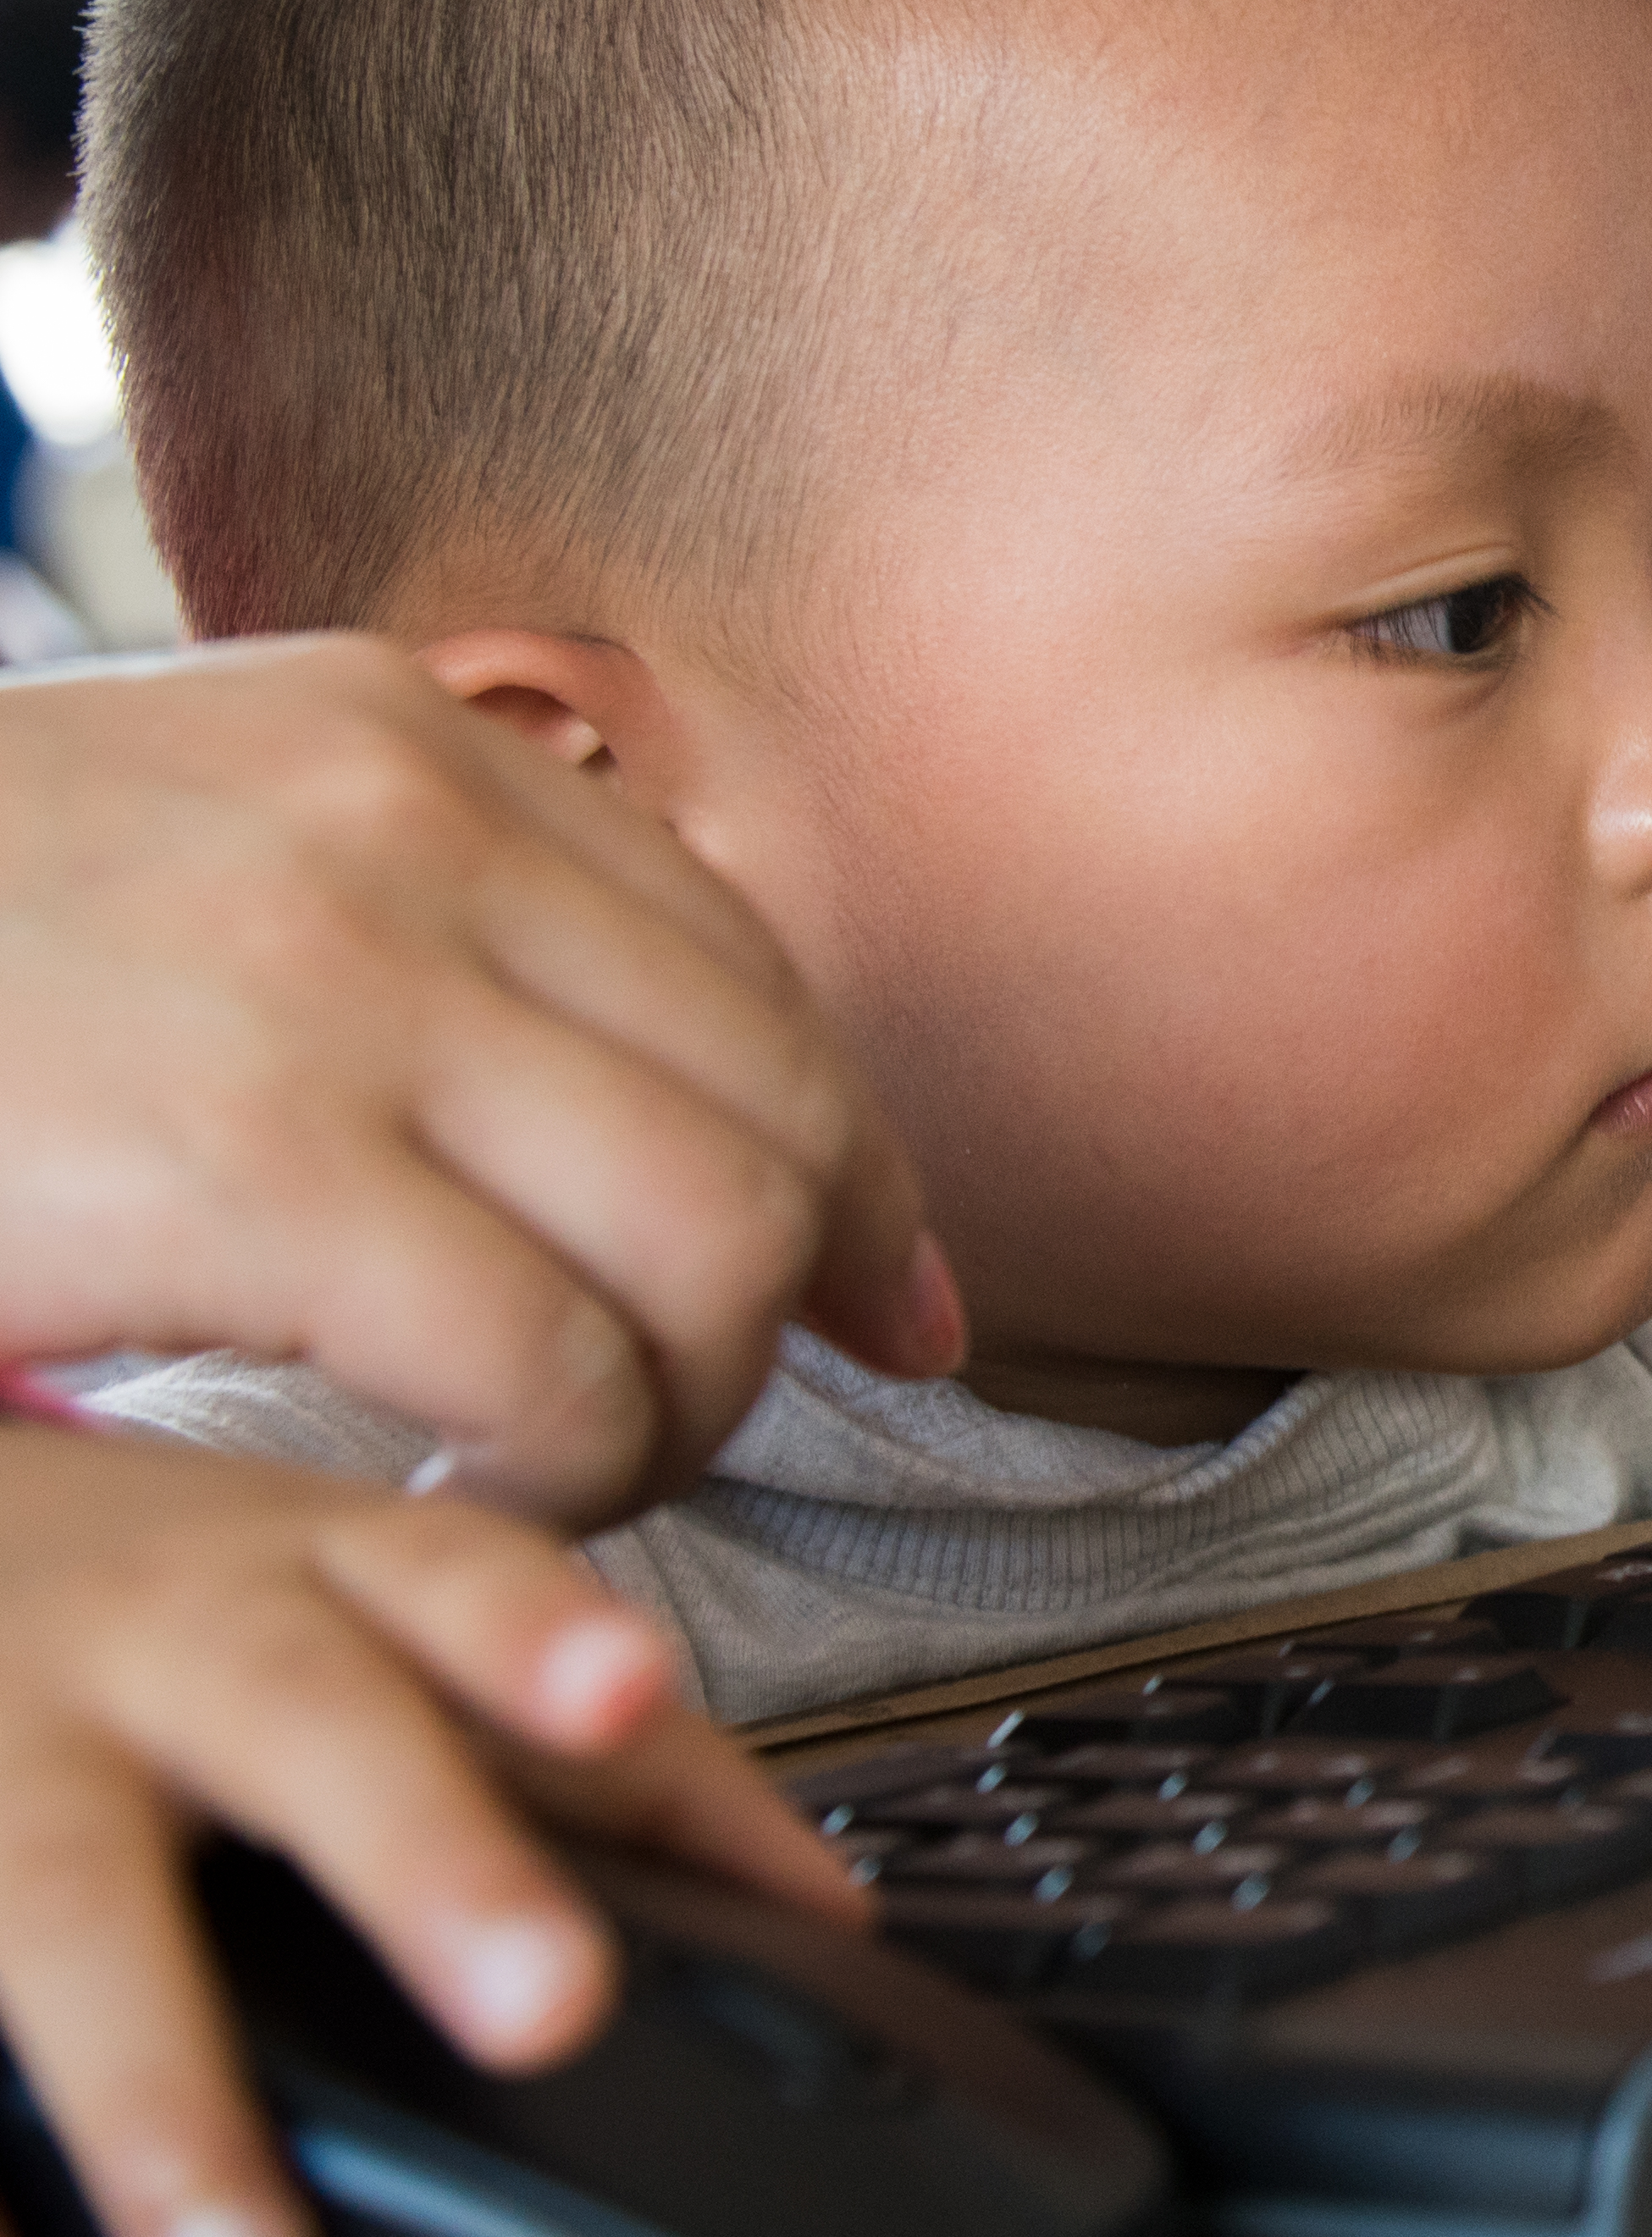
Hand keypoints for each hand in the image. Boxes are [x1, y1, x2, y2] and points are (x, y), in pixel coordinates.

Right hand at [0, 639, 952, 1520]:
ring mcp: (342, 984)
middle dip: (790, 1313)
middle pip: (781, 1113)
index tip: (889, 1306)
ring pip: (713, 1244)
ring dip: (689, 1406)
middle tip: (683, 1427)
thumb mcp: (177, 840)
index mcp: (404, 741)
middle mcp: (414, 830)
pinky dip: (563, 1465)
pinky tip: (461, 1495)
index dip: (851, 1174)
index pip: (755, 978)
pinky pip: (551, 1359)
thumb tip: (639, 1094)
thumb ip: (401, 920)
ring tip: (570, 1472)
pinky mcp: (251, 1161)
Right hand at [0, 1424, 856, 2236]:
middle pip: (305, 1730)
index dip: (542, 1629)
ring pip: (65, 1906)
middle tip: (551, 2008)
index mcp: (326, 1570)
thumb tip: (823, 1912)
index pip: (462, 1573)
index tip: (627, 1690)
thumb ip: (613, 1759)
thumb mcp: (393, 1615)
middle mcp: (171, 1638)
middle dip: (429, 1861)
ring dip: (159, 2097)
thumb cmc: (196, 1600)